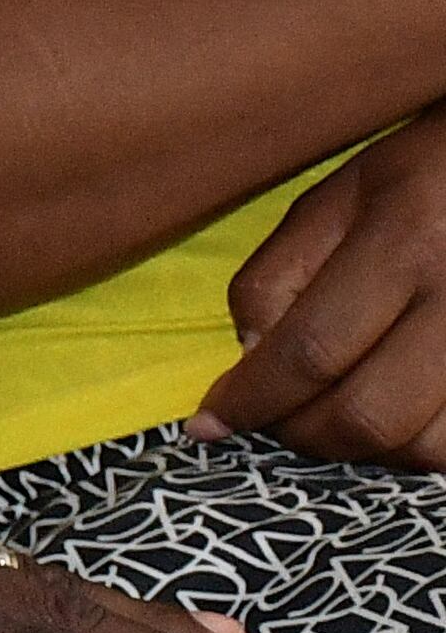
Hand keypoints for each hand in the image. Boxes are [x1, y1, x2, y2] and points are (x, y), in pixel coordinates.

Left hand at [201, 115, 445, 461]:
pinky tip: (389, 418)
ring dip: (362, 451)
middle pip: (369, 413)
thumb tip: (250, 359)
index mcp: (406, 241)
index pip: (311, 350)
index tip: (208, 423)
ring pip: (424, 447)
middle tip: (272, 421)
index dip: (251, 399)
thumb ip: (278, 275)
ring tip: (332, 413)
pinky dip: (415, 449)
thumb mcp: (333, 199)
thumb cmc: (416, 181)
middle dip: (301, 434)